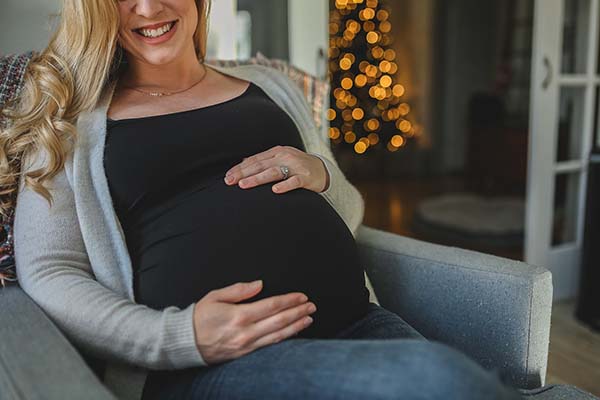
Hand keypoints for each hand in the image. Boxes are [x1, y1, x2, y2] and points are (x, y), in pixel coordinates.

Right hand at [193, 280, 316, 364]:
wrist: (184, 342)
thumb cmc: (199, 317)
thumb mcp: (215, 296)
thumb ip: (239, 290)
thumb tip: (260, 284)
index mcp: (238, 315)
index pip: (271, 306)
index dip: (289, 301)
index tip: (301, 296)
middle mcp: (245, 332)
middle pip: (279, 321)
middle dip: (298, 312)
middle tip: (311, 306)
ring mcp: (246, 345)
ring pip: (277, 336)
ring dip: (296, 326)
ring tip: (308, 319)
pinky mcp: (244, 354)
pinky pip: (269, 346)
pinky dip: (283, 339)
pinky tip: (292, 333)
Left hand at [223, 145, 329, 193]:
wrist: (323, 170)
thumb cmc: (297, 166)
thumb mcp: (280, 159)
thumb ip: (264, 161)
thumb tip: (243, 162)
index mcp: (277, 152)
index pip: (255, 159)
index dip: (240, 168)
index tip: (227, 176)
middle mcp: (285, 156)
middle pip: (261, 165)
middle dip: (243, 173)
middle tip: (230, 181)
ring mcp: (296, 166)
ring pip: (274, 172)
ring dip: (257, 178)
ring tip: (244, 185)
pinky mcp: (306, 177)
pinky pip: (294, 181)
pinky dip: (285, 185)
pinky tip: (275, 190)